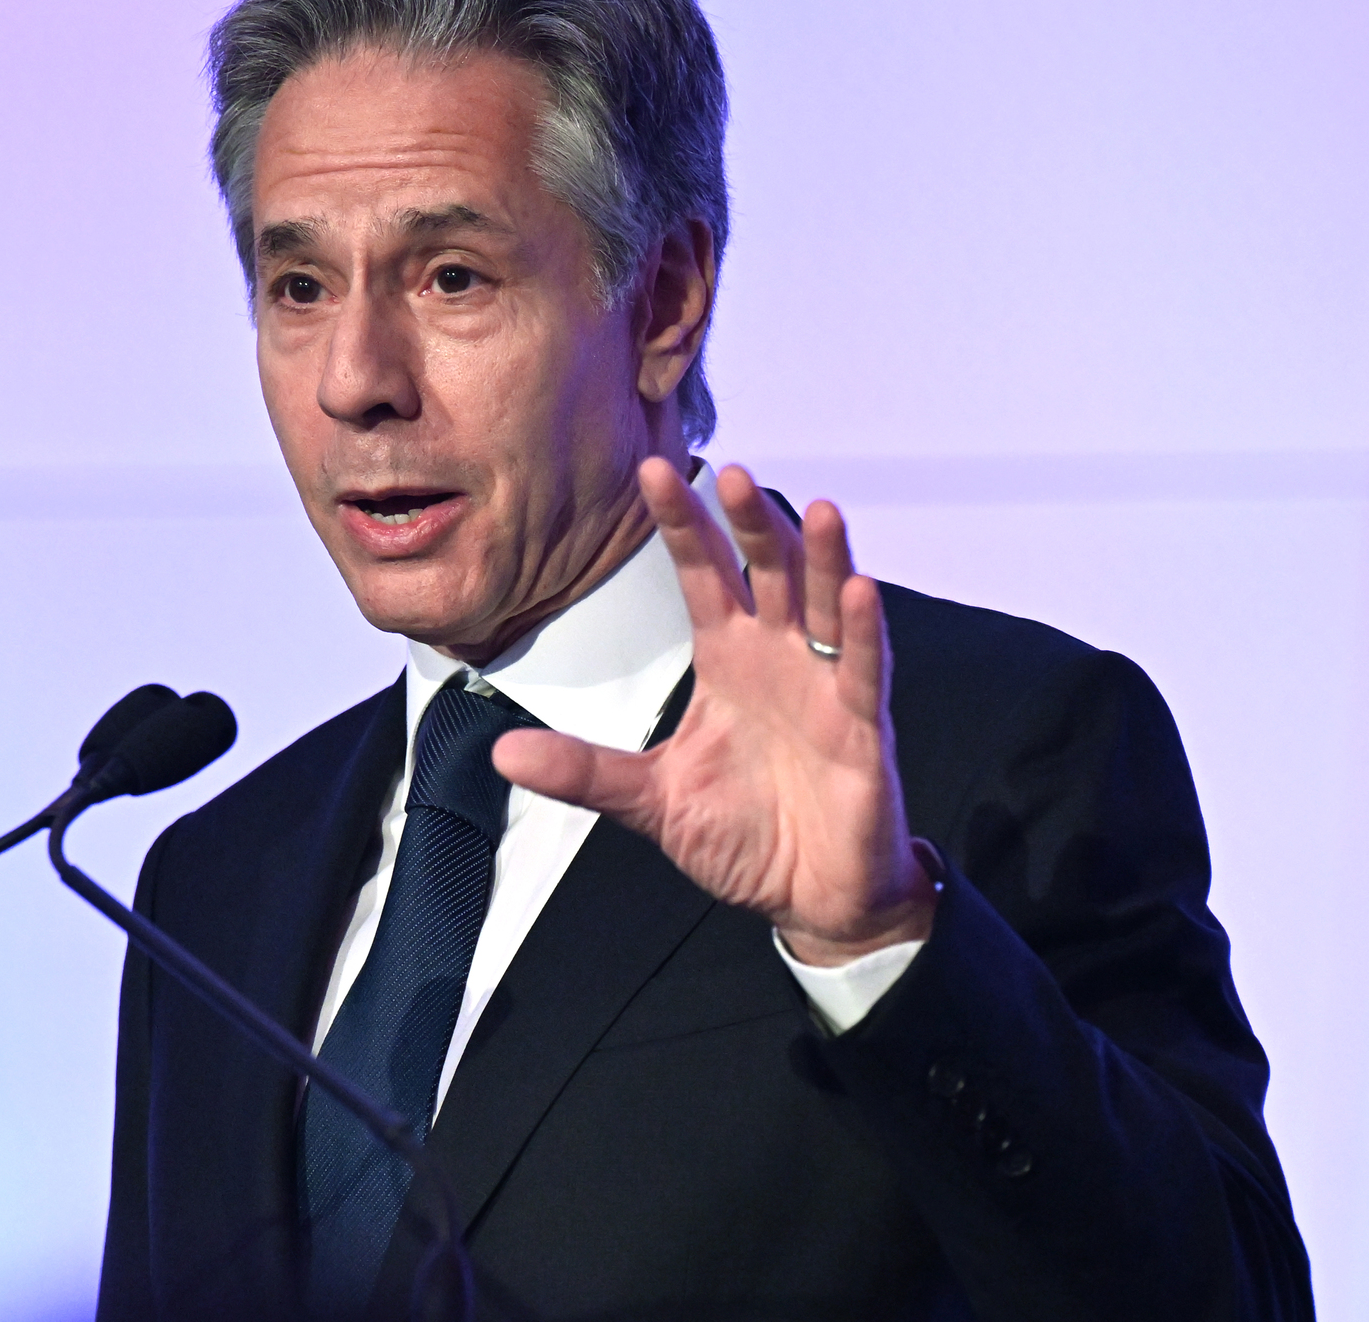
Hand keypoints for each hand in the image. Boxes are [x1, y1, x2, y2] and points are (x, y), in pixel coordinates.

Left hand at [493, 460, 936, 965]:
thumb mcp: (650, 801)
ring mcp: (826, 688)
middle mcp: (779, 658)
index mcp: (728, 660)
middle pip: (767, 573)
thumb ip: (586, 771)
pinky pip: (865, 671)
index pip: (704, 577)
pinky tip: (857, 589)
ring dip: (821, 557)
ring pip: (824, 606)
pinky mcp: (863, 729)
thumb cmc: (743, 835)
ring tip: (815, 508)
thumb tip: (502, 753)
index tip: (652, 472)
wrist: (810, 898)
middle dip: (749, 523)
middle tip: (729, 471)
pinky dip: (863, 632)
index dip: (682, 527)